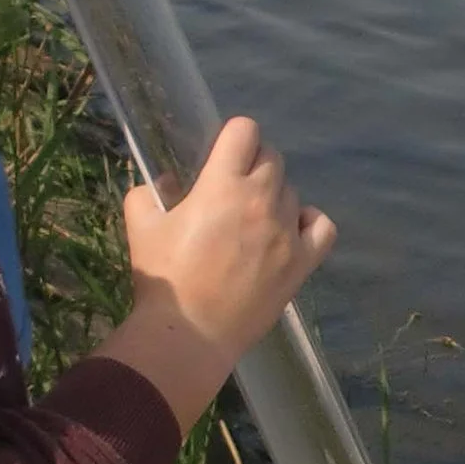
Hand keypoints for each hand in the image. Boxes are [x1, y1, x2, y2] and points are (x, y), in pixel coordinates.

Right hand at [98, 118, 333, 429]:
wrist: (191, 332)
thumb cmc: (164, 278)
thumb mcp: (141, 226)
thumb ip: (148, 193)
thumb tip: (166, 183)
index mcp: (222, 184)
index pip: (245, 130)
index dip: (234, 138)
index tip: (222, 156)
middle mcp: (261, 200)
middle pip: (272, 158)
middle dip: (253, 165)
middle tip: (233, 190)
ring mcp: (287, 231)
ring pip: (292, 191)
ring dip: (273, 197)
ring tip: (253, 221)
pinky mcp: (302, 262)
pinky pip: (322, 226)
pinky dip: (309, 221)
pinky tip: (290, 230)